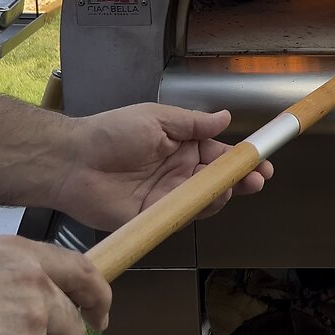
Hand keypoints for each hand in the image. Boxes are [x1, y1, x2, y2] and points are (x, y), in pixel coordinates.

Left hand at [52, 103, 273, 230]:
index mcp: (181, 146)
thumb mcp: (157, 118)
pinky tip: (210, 200)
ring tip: (234, 186)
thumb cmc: (111, 133)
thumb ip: (193, 123)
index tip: (262, 160)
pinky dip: (198, 210)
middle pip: (217, 180)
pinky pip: (182, 216)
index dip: (242, 158)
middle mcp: (178, 172)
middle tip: (257, 180)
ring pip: (204, 200)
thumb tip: (224, 117)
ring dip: (222, 194)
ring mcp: (167, 196)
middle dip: (240, 180)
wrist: (73, 161)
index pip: (219, 153)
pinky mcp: (155, 217)